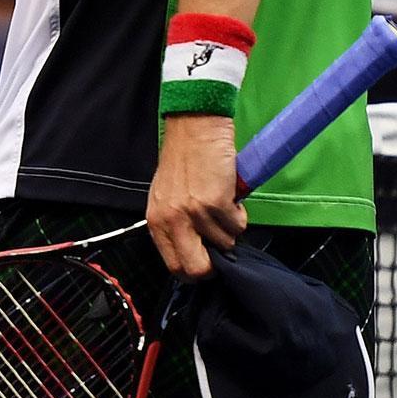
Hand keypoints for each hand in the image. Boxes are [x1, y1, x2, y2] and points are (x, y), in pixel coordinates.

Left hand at [146, 114, 244, 279]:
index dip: (194, 270)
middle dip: (215, 264)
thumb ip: (175, 225)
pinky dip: (239, 214)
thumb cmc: (183, 159)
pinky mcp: (217, 203)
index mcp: (157, 222)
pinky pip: (238, 225)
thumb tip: (196, 250)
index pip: (174, 266)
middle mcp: (173, 221)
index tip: (206, 262)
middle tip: (222, 246)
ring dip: (229, 227)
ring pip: (225, 243)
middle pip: (197, 269)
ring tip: (222, 204)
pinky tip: (229, 195)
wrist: (194, 127)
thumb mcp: (167, 197)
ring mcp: (194, 214)